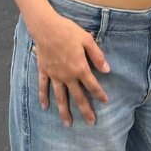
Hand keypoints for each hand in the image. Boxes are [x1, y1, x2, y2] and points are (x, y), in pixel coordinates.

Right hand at [33, 12, 109, 126]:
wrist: (46, 27)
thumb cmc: (68, 31)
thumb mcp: (87, 40)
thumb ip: (97, 56)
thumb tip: (107, 70)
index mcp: (80, 68)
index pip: (92, 85)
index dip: (99, 94)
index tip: (105, 101)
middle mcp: (67, 76)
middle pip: (78, 97)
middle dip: (85, 110)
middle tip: (91, 123)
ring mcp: (54, 75)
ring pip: (60, 97)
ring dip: (64, 111)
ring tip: (68, 123)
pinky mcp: (44, 71)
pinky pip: (43, 87)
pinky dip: (43, 97)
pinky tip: (45, 107)